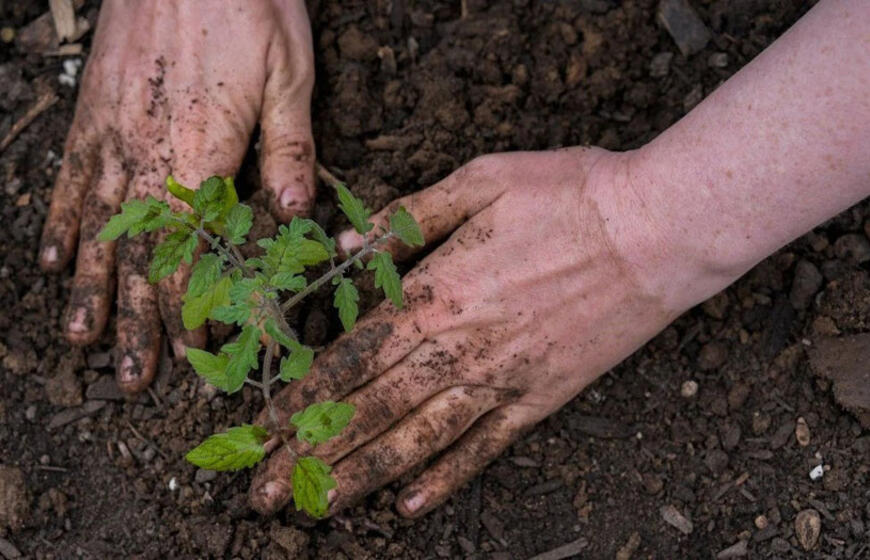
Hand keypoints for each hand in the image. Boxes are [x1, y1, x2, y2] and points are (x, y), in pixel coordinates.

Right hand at [39, 0, 315, 391]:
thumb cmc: (246, 6)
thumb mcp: (289, 76)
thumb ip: (287, 151)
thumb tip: (292, 213)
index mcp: (200, 156)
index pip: (194, 253)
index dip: (193, 310)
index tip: (196, 357)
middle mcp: (146, 157)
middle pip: (139, 256)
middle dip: (139, 322)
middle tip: (131, 378)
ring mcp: (111, 135)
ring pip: (97, 229)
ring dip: (90, 289)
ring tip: (80, 339)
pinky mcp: (92, 112)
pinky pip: (70, 179)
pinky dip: (61, 222)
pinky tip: (53, 258)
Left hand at [248, 147, 717, 517]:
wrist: (659, 229)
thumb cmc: (569, 194)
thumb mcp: (480, 180)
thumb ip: (409, 218)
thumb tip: (346, 250)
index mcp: (438, 293)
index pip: (351, 357)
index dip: (302, 395)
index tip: (264, 427)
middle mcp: (461, 347)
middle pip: (370, 409)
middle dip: (311, 453)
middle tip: (264, 490)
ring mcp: (503, 379)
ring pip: (418, 440)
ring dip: (362, 477)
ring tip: (318, 508)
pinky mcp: (542, 397)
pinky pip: (486, 447)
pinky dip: (447, 479)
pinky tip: (412, 506)